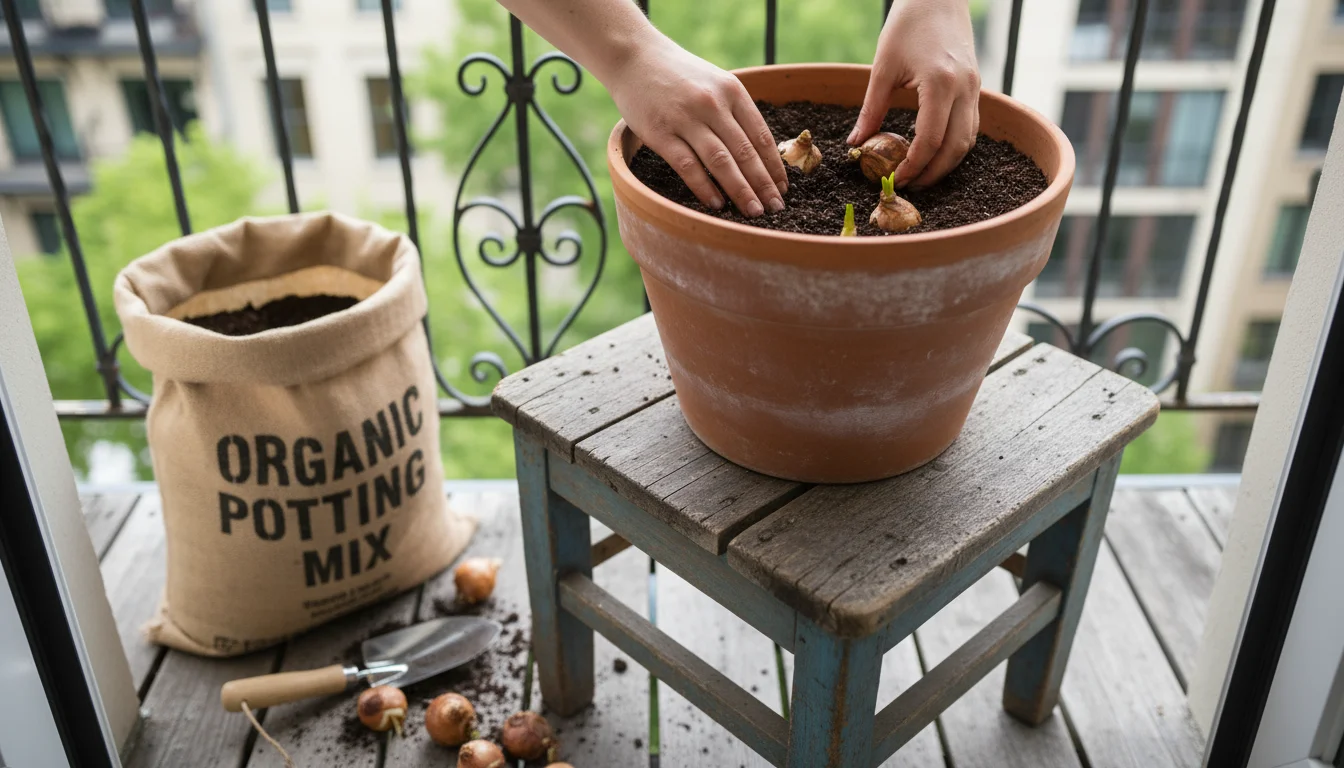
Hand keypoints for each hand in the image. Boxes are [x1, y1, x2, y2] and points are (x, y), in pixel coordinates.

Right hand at [606, 34, 787, 216]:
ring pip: (720, 162)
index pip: (761, 135)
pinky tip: (716, 204)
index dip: (774, 166)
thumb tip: (759, 154)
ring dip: (740, 190)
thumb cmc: (679, 75)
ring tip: (753, 211)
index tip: (782, 188)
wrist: (635, 57)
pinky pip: (687, 166)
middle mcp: (712, 104)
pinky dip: (704, 188)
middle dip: (763, 184)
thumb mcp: (715, 83)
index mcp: (732, 91)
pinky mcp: (660, 133)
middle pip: (745, 152)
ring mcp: (685, 118)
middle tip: (775, 208)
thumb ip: (735, 112)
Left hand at [849, 0, 979, 189]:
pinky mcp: (976, 88)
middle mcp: (964, 89)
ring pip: (968, 141)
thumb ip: (871, 110)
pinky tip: (934, 153)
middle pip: (955, 148)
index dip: (913, 166)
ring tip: (920, 175)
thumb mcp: (883, 68)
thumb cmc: (908, 25)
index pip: (930, 140)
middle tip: (908, 185)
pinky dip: (954, 146)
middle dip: (932, 173)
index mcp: (940, 84)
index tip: (894, 180)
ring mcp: (975, 89)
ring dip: (946, 164)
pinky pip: (970, 127)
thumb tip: (856, 145)